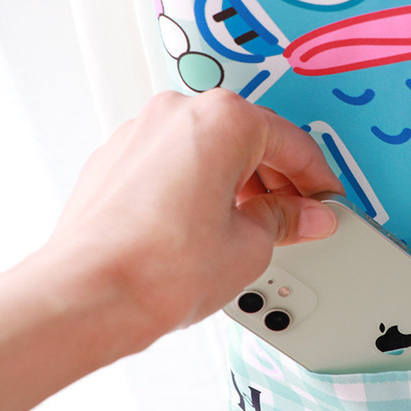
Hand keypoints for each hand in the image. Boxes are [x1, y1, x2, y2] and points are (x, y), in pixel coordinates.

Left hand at [0, 89, 341, 410]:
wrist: (86, 297)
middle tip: (296, 220)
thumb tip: (305, 216)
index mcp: (222, 120)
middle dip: (276, 181)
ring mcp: (139, 134)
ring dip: (236, 183)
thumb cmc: (158, 269)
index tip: (325, 202)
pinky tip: (207, 227)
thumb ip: (286, 221)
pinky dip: (197, 186)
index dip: (317, 179)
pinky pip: (172, 163)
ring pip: (206, 149)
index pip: (290, 142)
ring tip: (251, 230)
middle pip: (247, 139)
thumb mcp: (250, 247)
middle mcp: (177, 113)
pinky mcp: (114, 160)